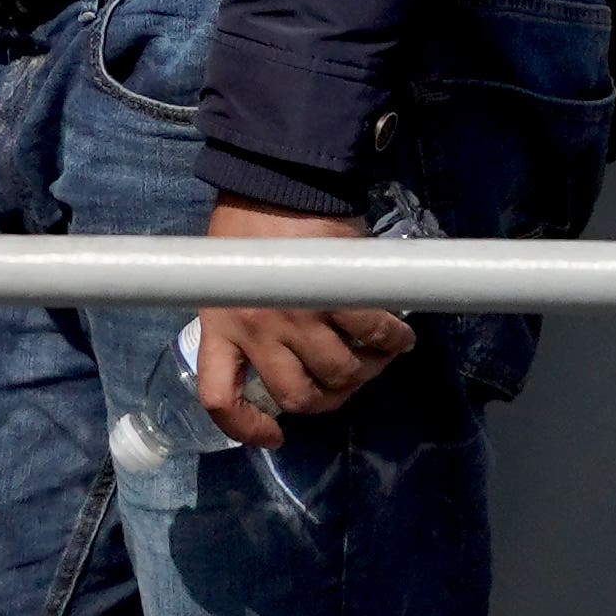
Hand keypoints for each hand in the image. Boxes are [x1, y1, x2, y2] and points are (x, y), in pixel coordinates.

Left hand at [191, 197, 414, 448]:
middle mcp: (253, 329)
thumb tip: (280, 358)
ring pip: (339, 373)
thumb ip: (244, 319)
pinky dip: (391, 342)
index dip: (244, 427)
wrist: (276, 180)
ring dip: (366, 370)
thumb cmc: (248, 229)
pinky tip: (398, 337)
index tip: (275, 435)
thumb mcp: (228, 281)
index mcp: (218, 325)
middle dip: (328, 397)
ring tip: (376, 354)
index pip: (217, 396)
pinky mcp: (333, 294)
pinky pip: (371, 335)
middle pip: (297, 395)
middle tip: (345, 379)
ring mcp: (294, 315)